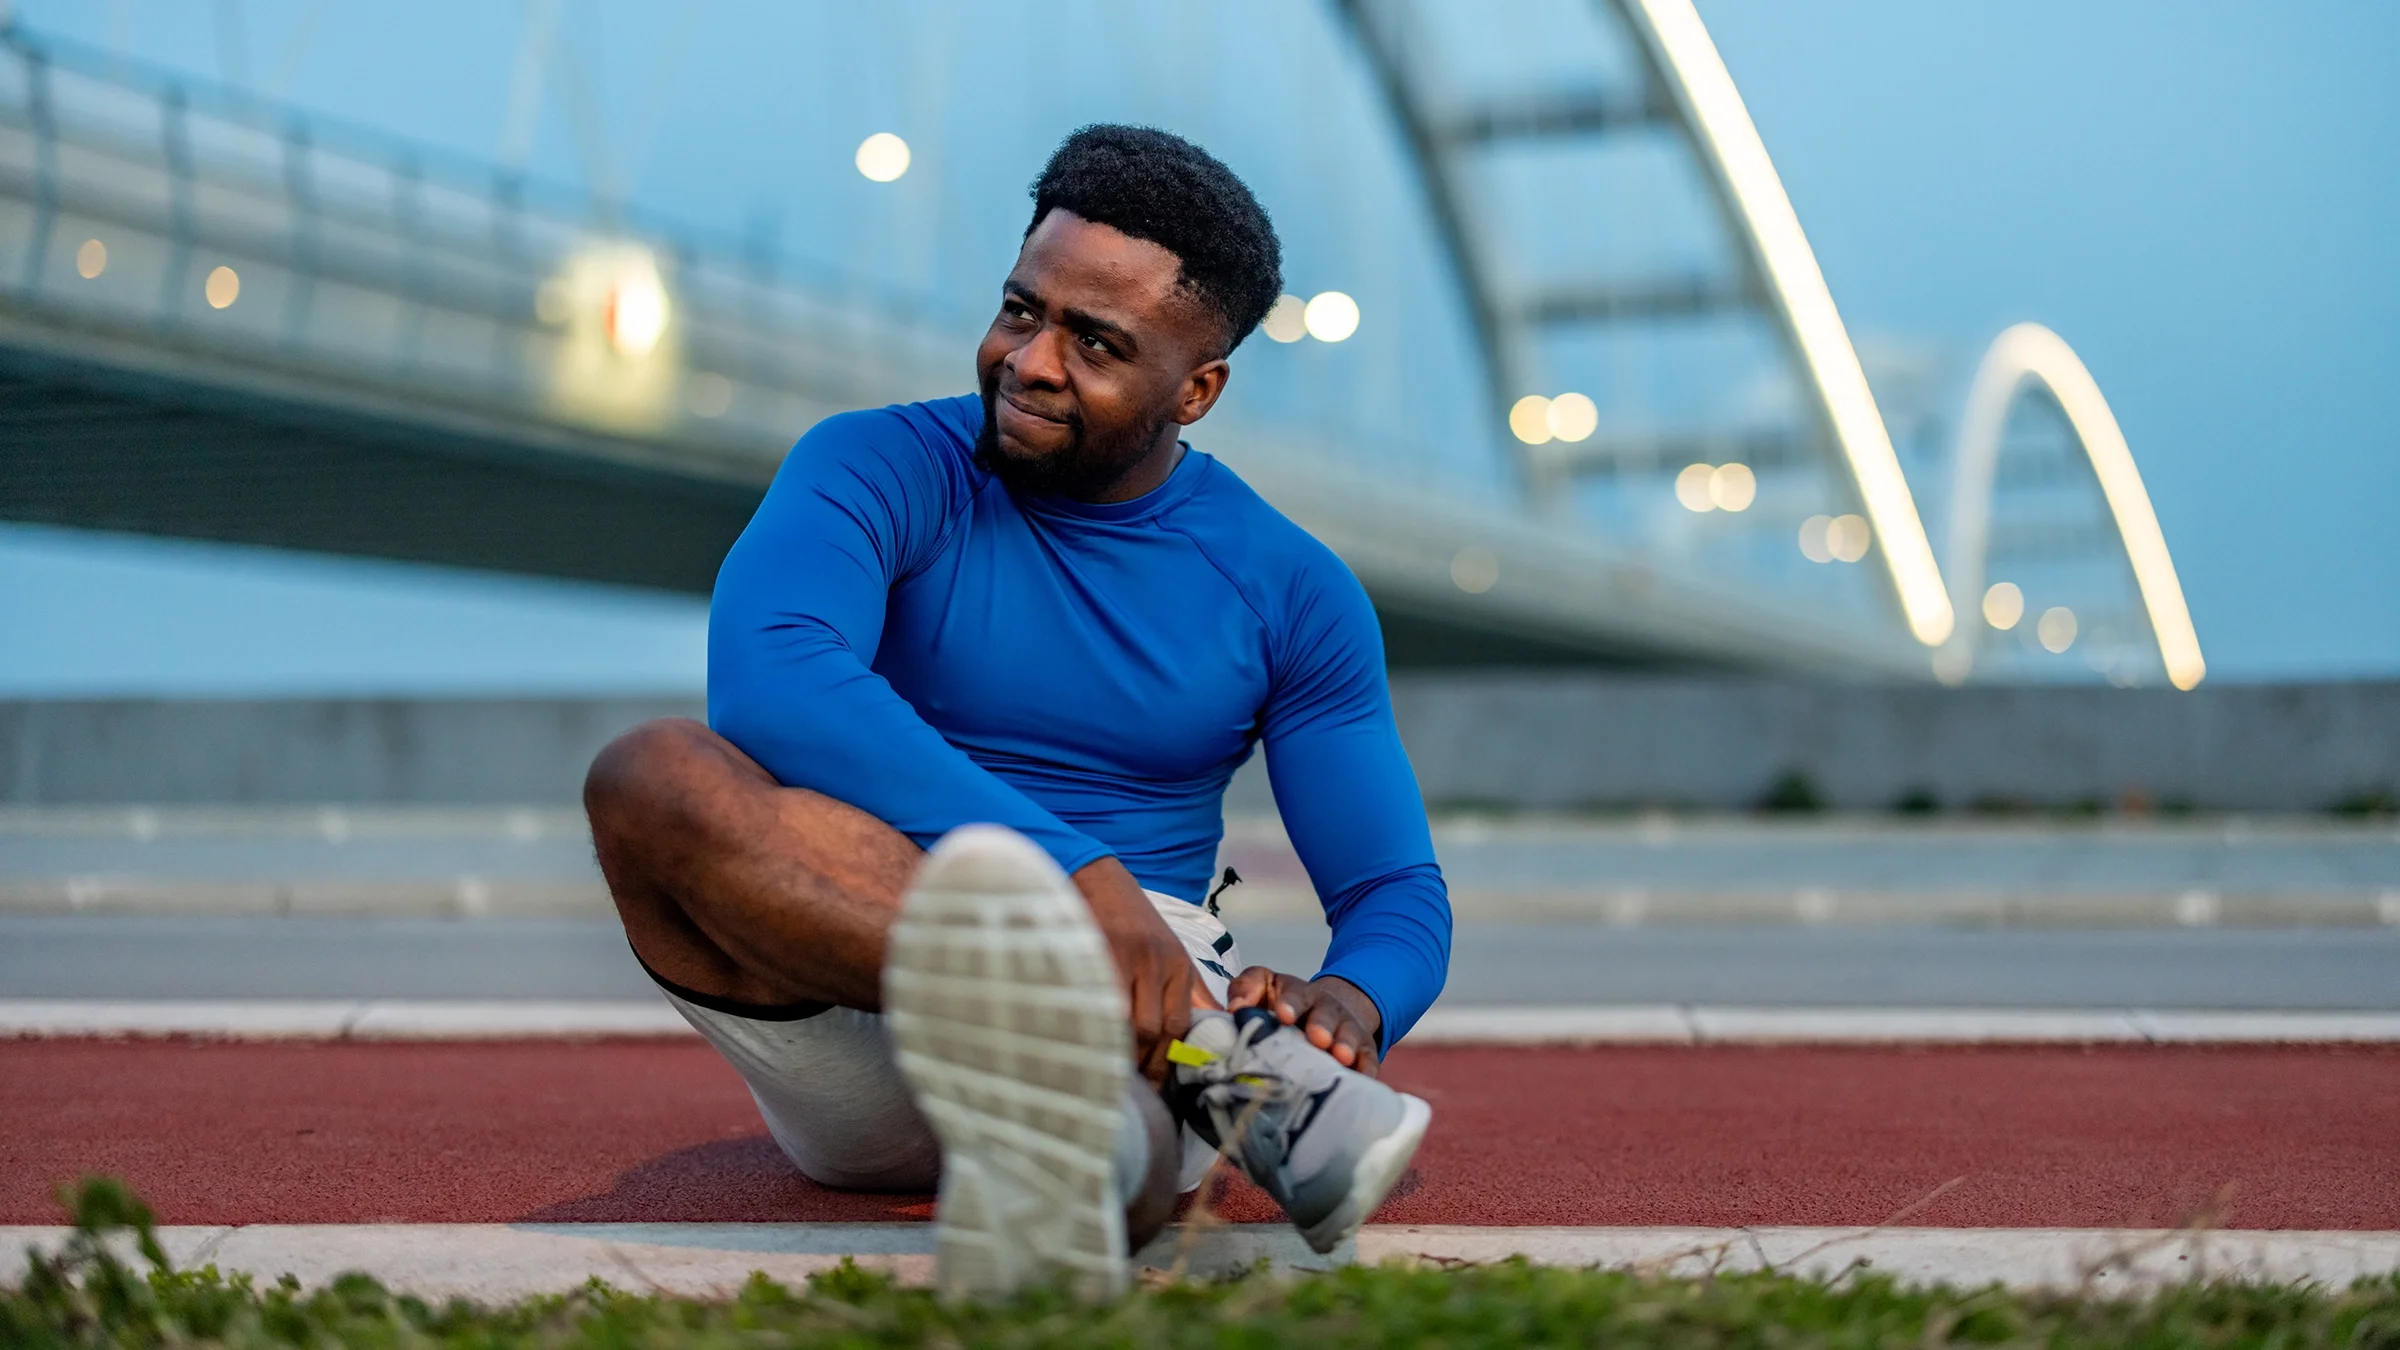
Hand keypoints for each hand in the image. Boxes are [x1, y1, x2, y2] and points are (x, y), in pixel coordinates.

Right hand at [1072, 856, 1207, 1084]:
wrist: (1098, 878)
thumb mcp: (1169, 953)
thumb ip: (1190, 993)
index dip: (1168, 1061)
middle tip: (1131, 1087)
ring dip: (1120, 1051)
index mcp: (1179, 966)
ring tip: (1109, 1070)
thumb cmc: (1132, 923)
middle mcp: (1159, 963)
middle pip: (1156, 1028)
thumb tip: (1214, 1031)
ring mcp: (1128, 958)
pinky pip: (1102, 1004)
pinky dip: (1098, 1027)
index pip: (1179, 1025)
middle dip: (1143, 1063)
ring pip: (1130, 1021)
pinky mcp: (1099, 953)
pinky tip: (1090, 1041)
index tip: (1158, 1089)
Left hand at [1227, 968, 1382, 1076]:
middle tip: (1316, 1037)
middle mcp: (1326, 1008)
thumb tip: (1235, 1009)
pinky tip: (1361, 1079)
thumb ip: (1245, 991)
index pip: (1294, 992)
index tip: (1283, 1014)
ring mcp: (1347, 1029)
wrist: (1327, 1012)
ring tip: (1340, 1056)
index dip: (1290, 1002)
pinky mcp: (1363, 1050)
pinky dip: (1365, 1069)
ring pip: (1349, 1034)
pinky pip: (1367, 1059)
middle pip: (1326, 1012)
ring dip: (1345, 1044)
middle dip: (1322, 1024)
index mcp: (1299, 994)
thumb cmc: (1286, 1006)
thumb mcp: (1263, 989)